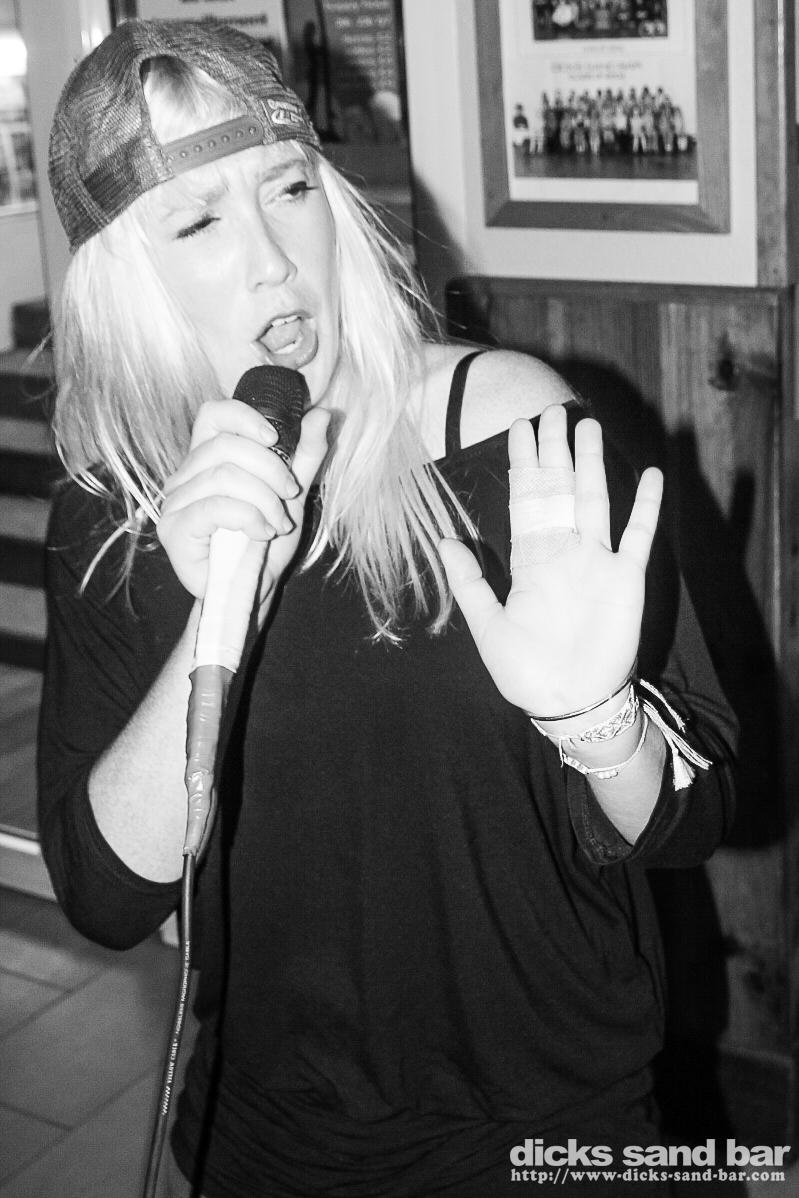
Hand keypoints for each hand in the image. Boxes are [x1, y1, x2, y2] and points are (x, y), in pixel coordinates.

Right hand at [157, 399, 329, 602]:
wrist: (251, 591)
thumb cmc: (265, 544)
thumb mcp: (292, 495)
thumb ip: (304, 455)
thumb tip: (322, 414)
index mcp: (208, 459)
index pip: (213, 414)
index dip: (244, 417)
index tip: (275, 438)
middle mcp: (185, 476)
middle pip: (226, 446)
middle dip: (270, 469)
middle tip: (289, 496)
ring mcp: (174, 502)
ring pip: (224, 476)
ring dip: (264, 500)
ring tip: (277, 523)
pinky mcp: (174, 528)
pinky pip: (216, 506)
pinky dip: (249, 518)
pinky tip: (262, 534)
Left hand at [439, 405, 662, 717]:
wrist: (568, 702)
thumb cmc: (524, 670)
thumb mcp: (487, 625)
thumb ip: (469, 581)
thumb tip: (443, 539)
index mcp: (530, 560)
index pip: (525, 500)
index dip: (523, 464)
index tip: (520, 427)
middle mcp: (564, 552)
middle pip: (558, 489)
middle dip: (554, 451)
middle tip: (551, 410)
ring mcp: (597, 561)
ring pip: (594, 500)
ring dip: (592, 464)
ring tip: (588, 426)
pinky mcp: (626, 578)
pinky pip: (639, 535)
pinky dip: (645, 507)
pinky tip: (650, 476)